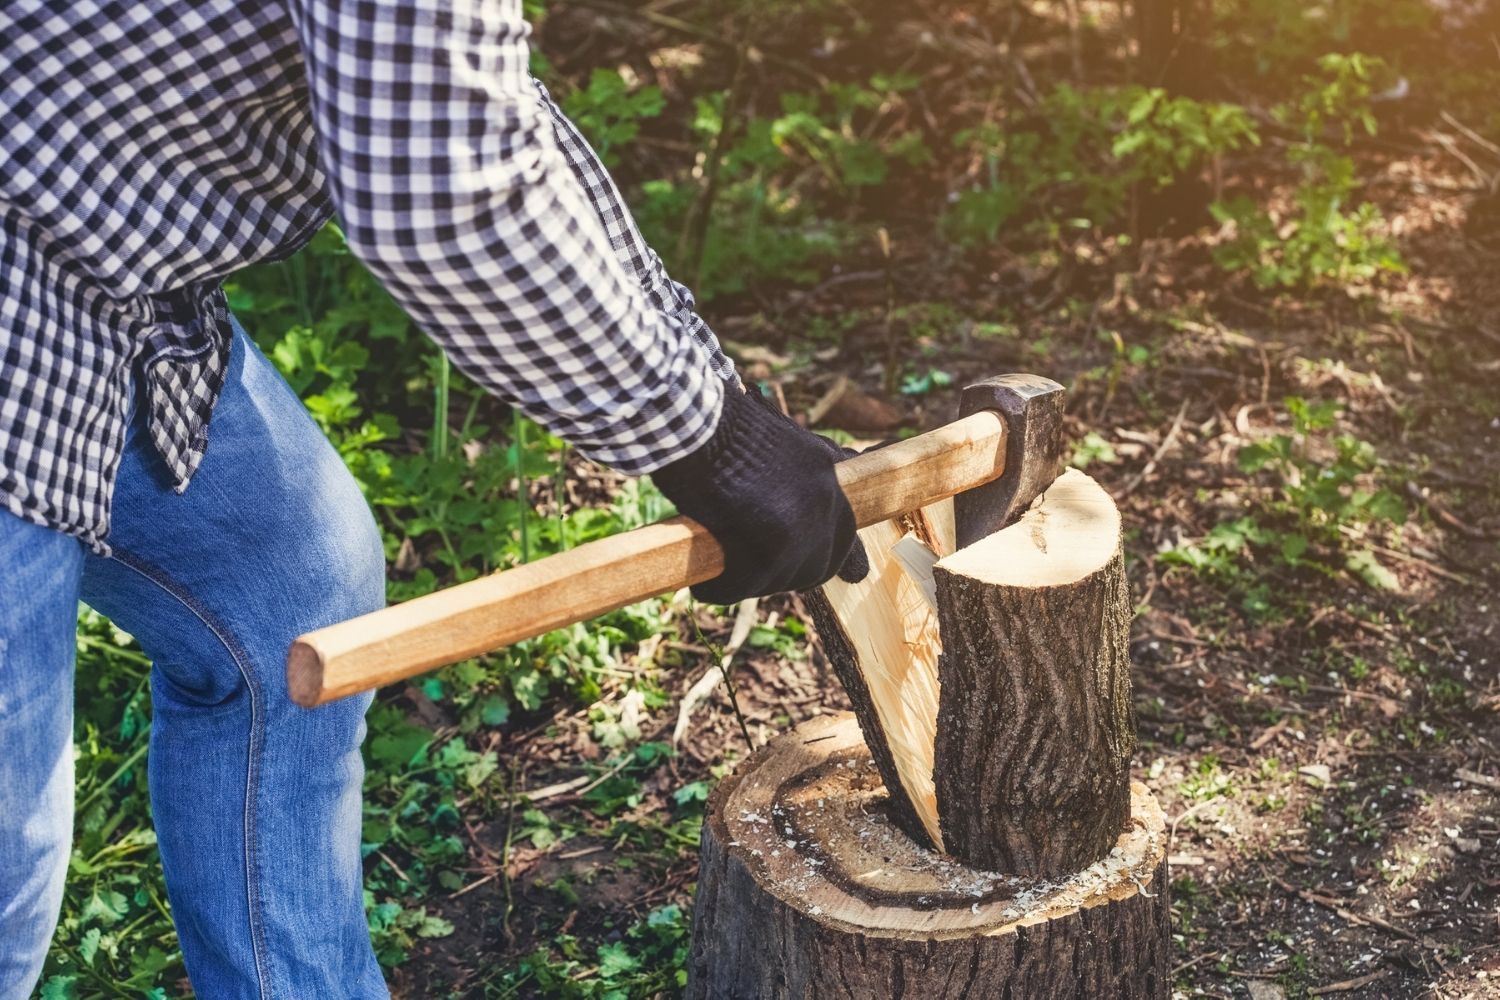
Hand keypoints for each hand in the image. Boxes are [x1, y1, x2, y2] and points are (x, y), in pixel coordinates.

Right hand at [651, 385, 868, 602]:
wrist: (696, 422)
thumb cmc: (725, 426)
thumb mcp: (783, 441)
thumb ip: (806, 473)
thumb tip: (838, 475)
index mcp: (828, 476)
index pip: (845, 531)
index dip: (831, 553)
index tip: (840, 571)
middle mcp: (824, 503)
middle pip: (818, 566)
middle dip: (789, 574)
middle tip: (755, 571)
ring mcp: (799, 530)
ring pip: (779, 580)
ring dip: (751, 582)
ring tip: (721, 568)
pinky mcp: (767, 553)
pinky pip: (741, 589)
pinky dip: (721, 590)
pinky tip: (705, 583)